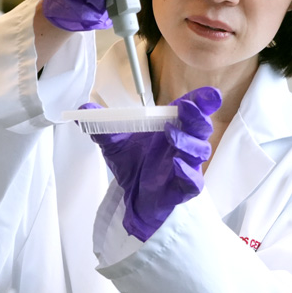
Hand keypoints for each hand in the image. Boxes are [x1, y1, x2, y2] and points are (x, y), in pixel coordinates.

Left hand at [83, 87, 221, 240]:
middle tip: (183, 108)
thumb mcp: (114, 143)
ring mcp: (187, 166)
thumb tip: (83, 109)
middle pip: (201, 128)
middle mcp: (184, 144)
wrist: (132, 198)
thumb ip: (102, 126)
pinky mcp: (184, 189)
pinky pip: (194, 181)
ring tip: (169, 134)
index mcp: (173, 127)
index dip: (203, 101)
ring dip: (188, 141)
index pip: (194, 110)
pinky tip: (176, 164)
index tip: (209, 94)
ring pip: (200, 151)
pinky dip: (187, 172)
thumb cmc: (134, 165)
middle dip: (196, 117)